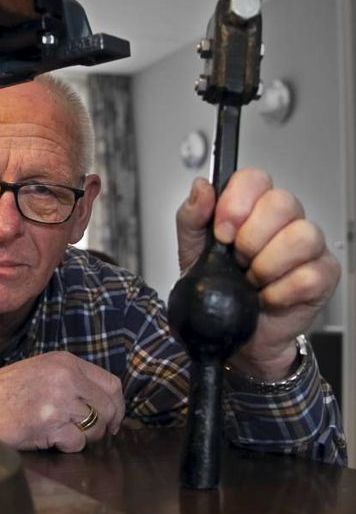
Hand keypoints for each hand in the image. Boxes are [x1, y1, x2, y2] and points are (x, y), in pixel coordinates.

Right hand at [0, 351, 124, 451]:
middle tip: (89, 435)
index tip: (112, 420)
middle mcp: (66, 378)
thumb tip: (106, 405)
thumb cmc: (2, 392)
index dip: (117, 407)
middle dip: (103, 427)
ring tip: (58, 432)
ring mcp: (58, 401)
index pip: (112, 384)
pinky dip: (65, 447)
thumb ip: (72, 381)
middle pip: (108, 408)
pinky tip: (46, 438)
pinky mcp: (49, 424)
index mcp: (65, 362)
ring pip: (95, 428)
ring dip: (82, 437)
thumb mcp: (40, 371)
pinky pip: (76, 443)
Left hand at [176, 168, 340, 378]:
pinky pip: (308, 275)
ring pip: (300, 237)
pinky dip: (279, 292)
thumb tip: (201, 188)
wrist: (233, 335)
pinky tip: (266, 297)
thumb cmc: (218, 289)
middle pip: (282, 203)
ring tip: (252, 280)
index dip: (236, 203)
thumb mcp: (193, 251)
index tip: (221, 232)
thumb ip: (191, 217)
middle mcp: (285, 221)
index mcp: (254, 207)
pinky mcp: (323, 275)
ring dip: (266, 265)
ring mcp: (309, 247)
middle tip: (237, 260)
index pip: (255, 178)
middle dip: (250, 238)